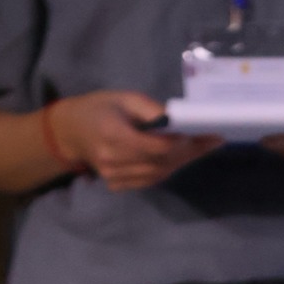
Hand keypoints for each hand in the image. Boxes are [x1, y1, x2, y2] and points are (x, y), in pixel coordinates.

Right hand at [47, 91, 220, 191]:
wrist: (71, 131)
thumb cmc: (99, 108)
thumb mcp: (123, 98)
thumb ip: (151, 110)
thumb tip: (180, 120)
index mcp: (113, 135)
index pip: (156, 147)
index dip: (182, 143)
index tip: (205, 135)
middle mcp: (113, 161)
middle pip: (161, 162)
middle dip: (190, 152)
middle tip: (213, 141)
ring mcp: (115, 177)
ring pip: (159, 174)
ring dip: (182, 161)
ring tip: (203, 147)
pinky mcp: (118, 185)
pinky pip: (151, 180)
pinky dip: (168, 168)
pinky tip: (182, 156)